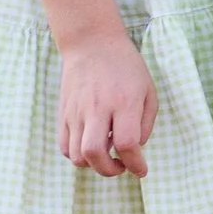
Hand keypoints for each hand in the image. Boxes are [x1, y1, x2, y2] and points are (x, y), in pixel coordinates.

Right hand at [58, 30, 155, 178]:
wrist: (92, 42)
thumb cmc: (126, 67)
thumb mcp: (148, 91)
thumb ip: (146, 124)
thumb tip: (135, 149)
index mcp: (124, 101)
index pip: (127, 143)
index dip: (136, 164)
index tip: (141, 170)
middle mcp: (97, 108)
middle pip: (95, 153)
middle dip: (110, 171)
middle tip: (121, 166)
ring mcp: (76, 111)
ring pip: (76, 155)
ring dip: (93, 165)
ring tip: (106, 156)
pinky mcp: (63, 113)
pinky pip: (64, 146)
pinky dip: (77, 155)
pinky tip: (90, 146)